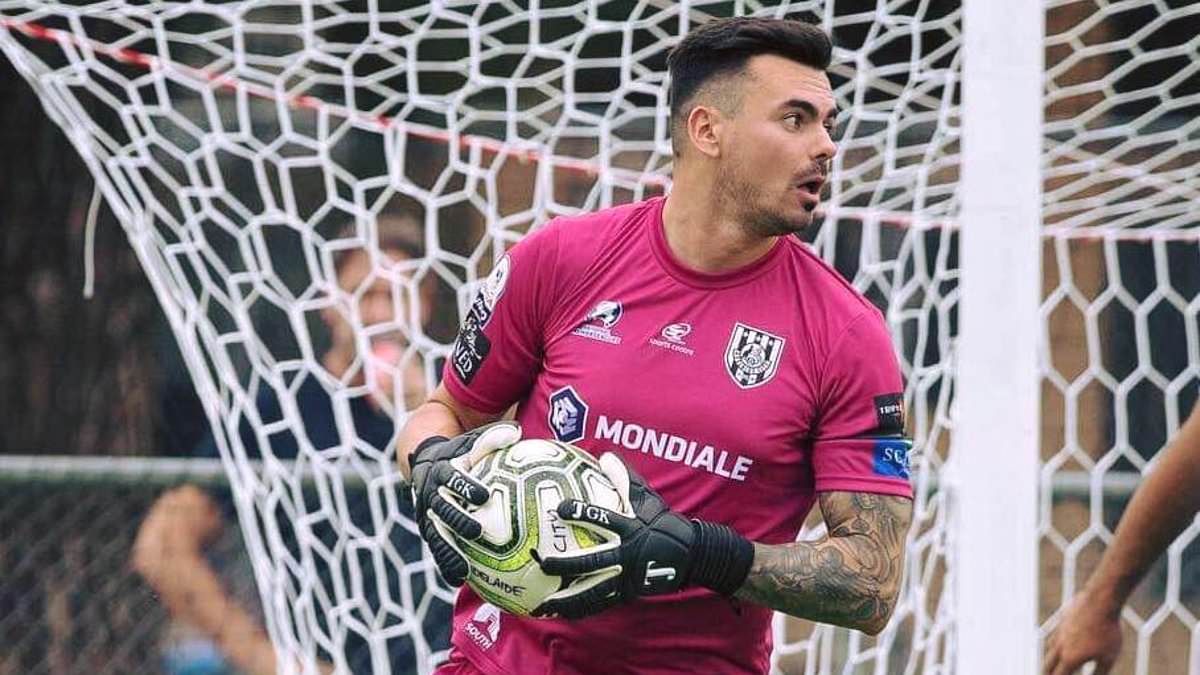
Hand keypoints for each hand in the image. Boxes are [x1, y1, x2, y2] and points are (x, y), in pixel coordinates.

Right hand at [409, 422, 520, 584]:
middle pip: (441, 509)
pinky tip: (458, 582)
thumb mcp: (472, 442)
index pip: (452, 478)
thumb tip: (517, 432)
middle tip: (476, 531)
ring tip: (464, 570)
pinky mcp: (428, 530)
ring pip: (435, 535)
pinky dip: (445, 564)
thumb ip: (492, 438)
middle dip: (457, 520)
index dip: (465, 486)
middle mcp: (430, 494)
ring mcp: (426, 515)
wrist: (425, 462)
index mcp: (441, 471)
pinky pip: (436, 549)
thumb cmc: (460, 452)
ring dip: (448, 552)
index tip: (483, 495)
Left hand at [533, 452, 752, 618]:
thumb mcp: (647, 496)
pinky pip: (600, 603)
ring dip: (568, 598)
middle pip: (593, 561)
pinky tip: (559, 613)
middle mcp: (626, 554)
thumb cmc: (663, 521)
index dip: (582, 513)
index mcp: (629, 528)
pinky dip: (580, 609)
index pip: (603, 518)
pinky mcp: (627, 593)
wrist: (691, 555)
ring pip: (593, 590)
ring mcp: (626, 577)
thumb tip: (603, 455)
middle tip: (542, 561)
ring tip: (544, 604)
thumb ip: (624, 476)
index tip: (560, 508)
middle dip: (566, 563)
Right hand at [1043, 591, 1122, 674]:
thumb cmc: (1107, 631)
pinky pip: (1055, 638)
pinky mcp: (1062, 622)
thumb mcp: (1108, 658)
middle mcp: (1060, 647)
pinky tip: (1064, 646)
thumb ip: (1100, 673)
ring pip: (1050, 651)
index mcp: (1070, 658)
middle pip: (1047, 666)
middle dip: (1047, 674)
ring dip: (1051, 661)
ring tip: (1055, 666)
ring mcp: (1059, 633)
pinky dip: (1056, 647)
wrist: (1100, 601)